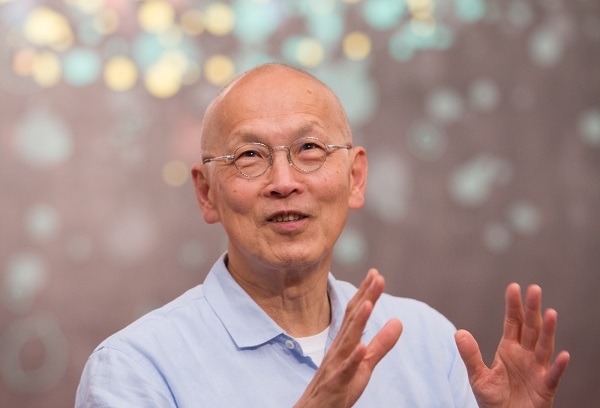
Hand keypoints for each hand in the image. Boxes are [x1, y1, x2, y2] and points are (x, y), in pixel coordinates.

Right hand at [294, 269, 402, 407]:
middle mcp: (338, 350)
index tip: (376, 273)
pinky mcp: (336, 385)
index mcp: (345, 343)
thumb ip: (381, 344)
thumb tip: (398, 321)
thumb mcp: (365, 364)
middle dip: (365, 298)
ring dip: (357, 321)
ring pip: (347, 341)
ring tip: (368, 302)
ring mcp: (335, 366)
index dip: (366, 294)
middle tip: (377, 276)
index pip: (355, 314)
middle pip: (351, 320)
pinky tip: (361, 347)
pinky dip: (352, 359)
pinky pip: (344, 371)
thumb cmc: (338, 388)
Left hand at [455, 283, 569, 407]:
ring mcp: (537, 370)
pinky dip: (558, 367)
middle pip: (530, 328)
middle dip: (532, 310)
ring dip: (548, 331)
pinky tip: (564, 355)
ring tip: (551, 313)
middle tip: (535, 289)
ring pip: (544, 347)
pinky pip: (553, 376)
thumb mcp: (478, 377)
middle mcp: (525, 356)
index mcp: (509, 349)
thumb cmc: (494, 400)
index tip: (513, 287)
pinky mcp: (545, 388)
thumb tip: (459, 332)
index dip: (514, 306)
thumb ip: (470, 355)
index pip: (512, 323)